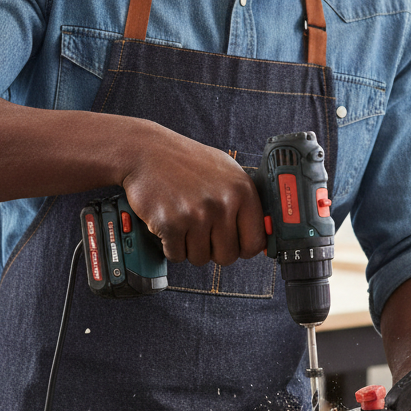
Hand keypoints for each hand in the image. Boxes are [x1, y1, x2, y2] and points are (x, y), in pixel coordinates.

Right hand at [120, 122, 265, 267]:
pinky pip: (177, 256)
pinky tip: (169, 224)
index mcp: (242, 191)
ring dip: (190, 247)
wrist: (146, 151)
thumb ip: (244, 200)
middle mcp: (223, 203)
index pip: (255, 242)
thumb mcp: (226, 171)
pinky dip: (170, 246)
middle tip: (201, 231)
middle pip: (228, 256)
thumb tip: (264, 231)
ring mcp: (197, 215)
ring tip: (183, 222)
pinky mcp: (171, 224)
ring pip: (200, 259)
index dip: (243, 248)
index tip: (234, 245)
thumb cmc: (186, 161)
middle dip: (213, 250)